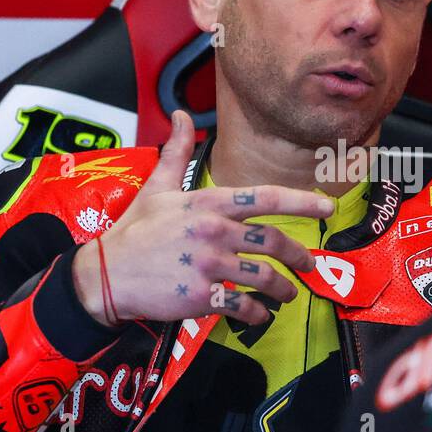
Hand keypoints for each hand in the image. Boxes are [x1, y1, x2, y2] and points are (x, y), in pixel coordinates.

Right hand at [72, 110, 334, 325]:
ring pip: (264, 277)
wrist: (105, 275)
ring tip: (288, 294)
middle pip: (273, 242)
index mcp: (208, 203)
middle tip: (308, 265)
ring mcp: (210, 265)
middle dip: (298, 256)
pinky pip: (243, 305)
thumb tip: (182, 115)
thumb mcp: (155, 187)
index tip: (326, 208)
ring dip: (283, 288)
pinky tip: (260, 315)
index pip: (265, 198)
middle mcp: (214, 231)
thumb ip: (177, 152)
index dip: (301, 201)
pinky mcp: (203, 296)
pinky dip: (257, 313)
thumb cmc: (133, 231)